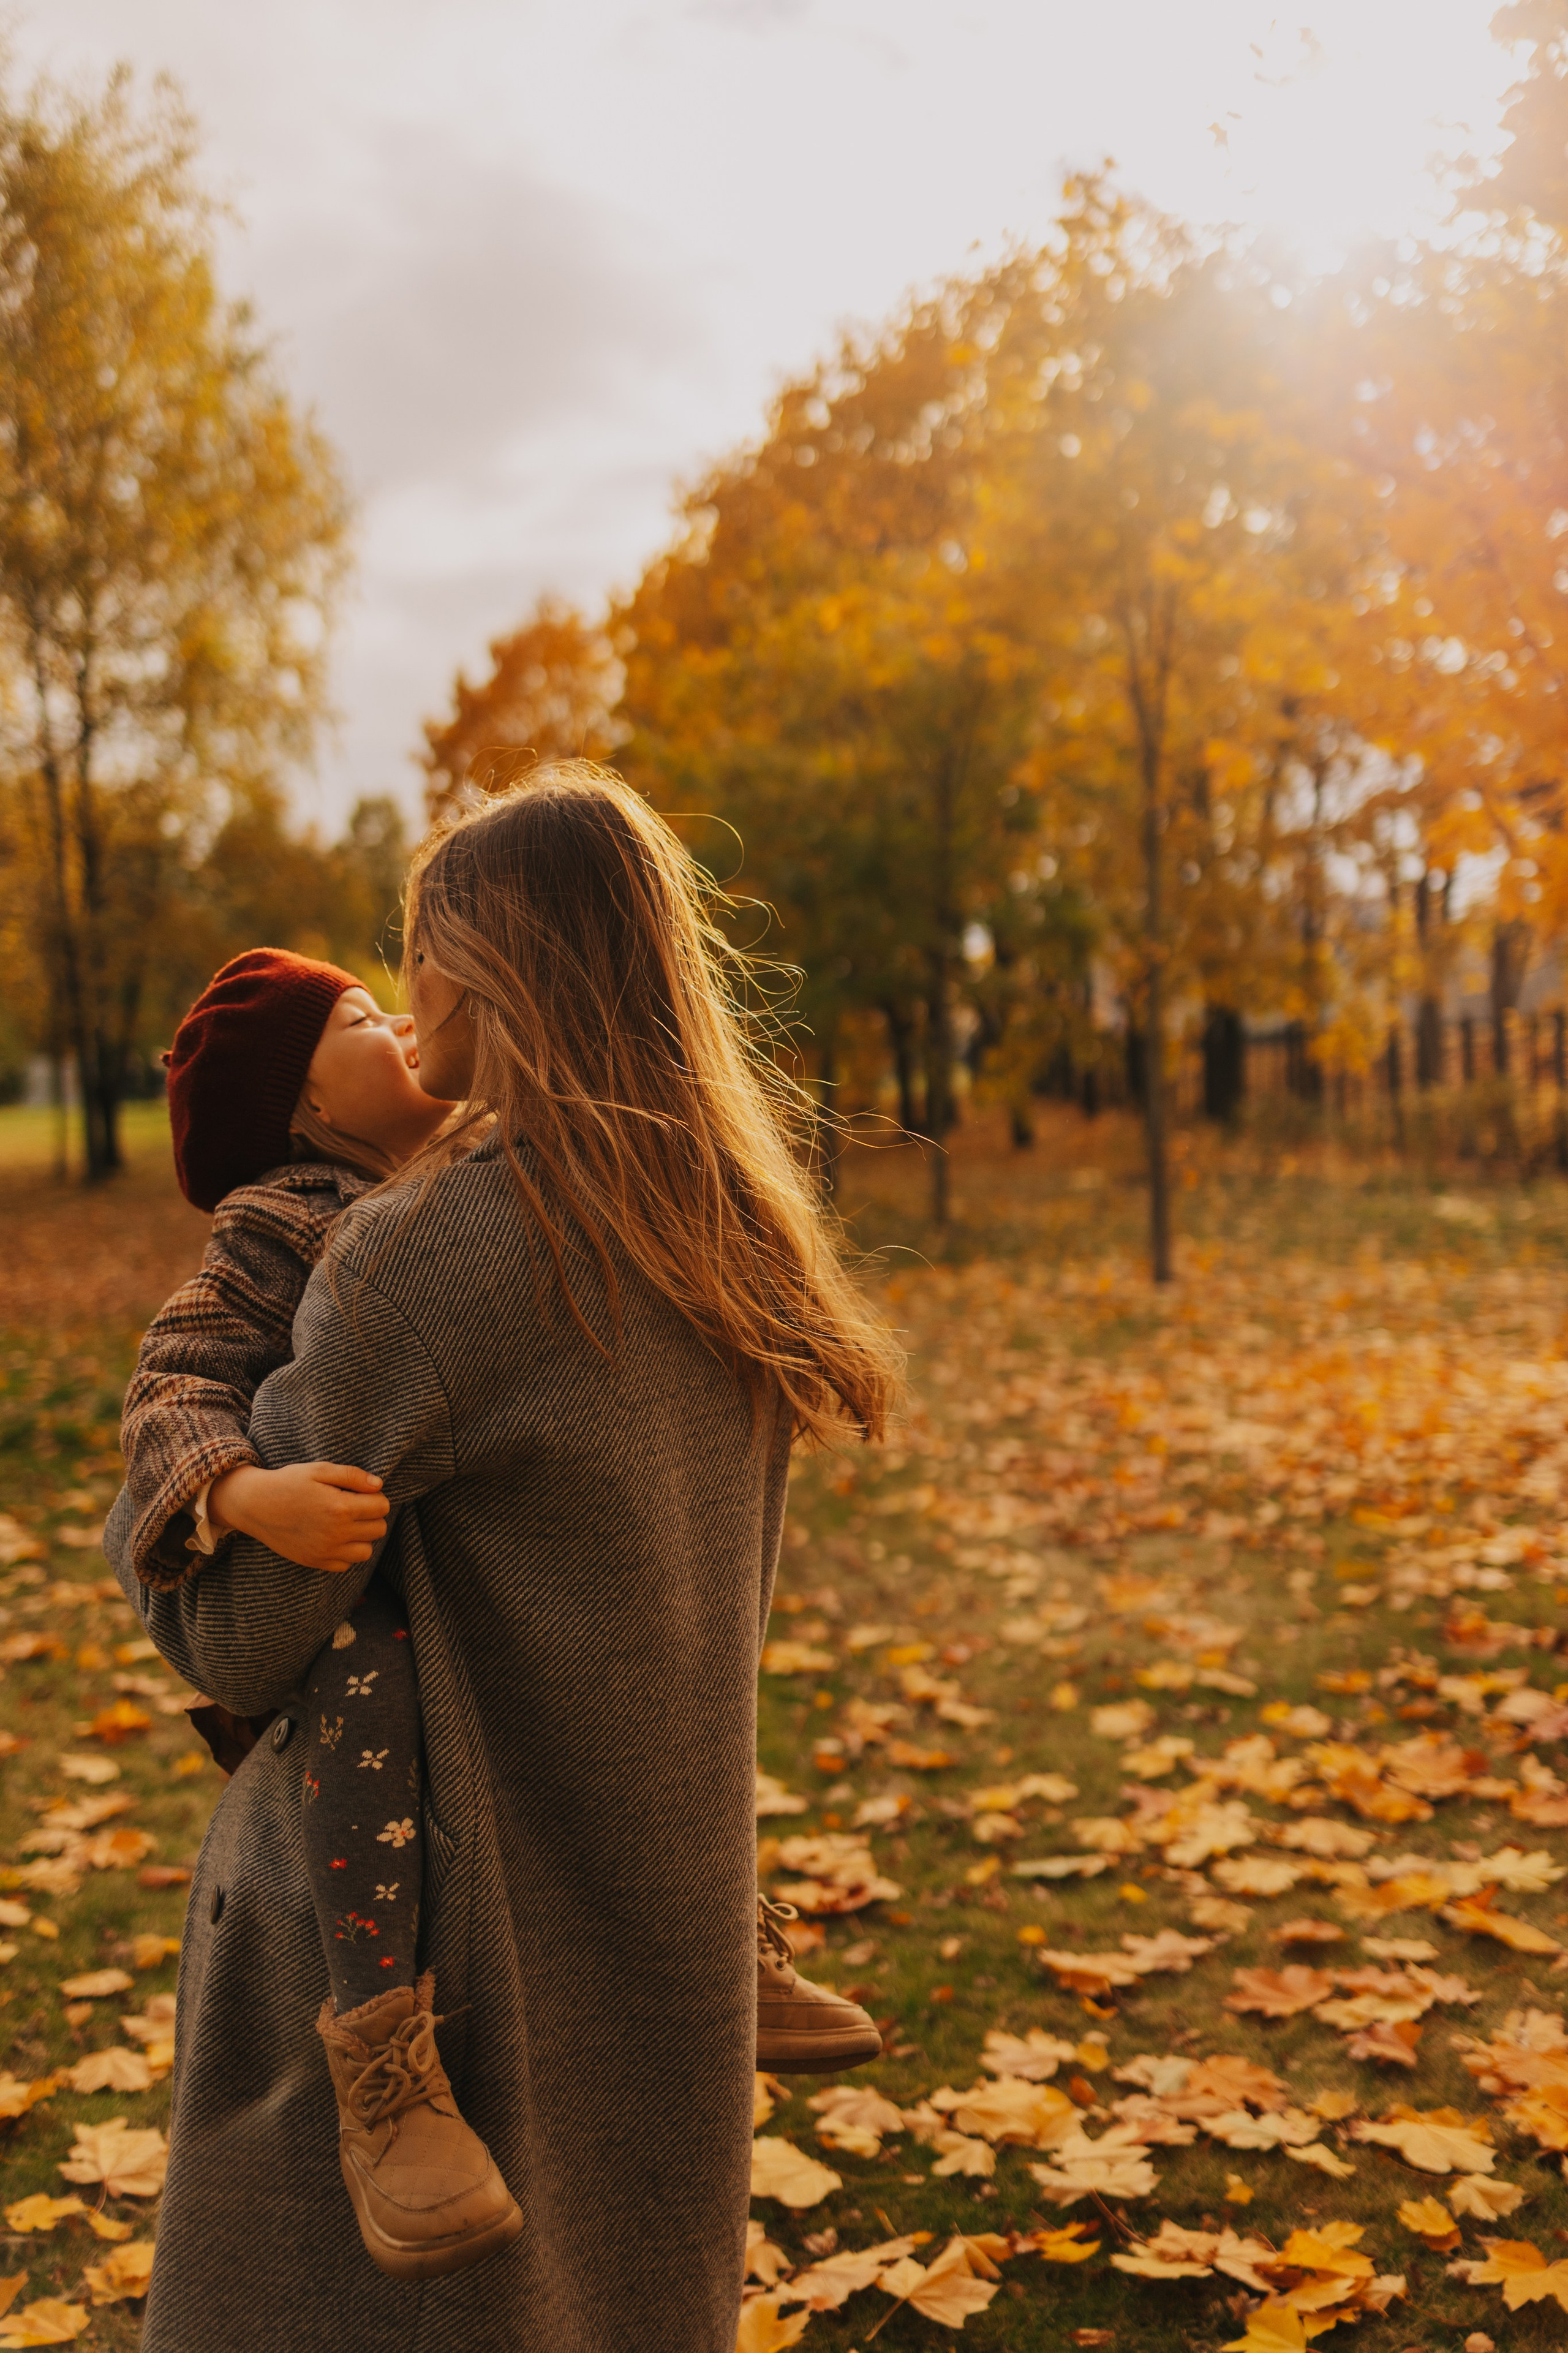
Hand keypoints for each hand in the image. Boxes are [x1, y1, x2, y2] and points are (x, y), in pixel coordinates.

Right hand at [208, 1461, 389, 1573]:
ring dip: (362, 1537)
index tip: (362, 1493)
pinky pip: (345, 1565)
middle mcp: (337, 1533)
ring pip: (366, 1551)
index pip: (382, 1507)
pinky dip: (345, 1554)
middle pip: (379, 1529)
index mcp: (341, 1507)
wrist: (255, 1505)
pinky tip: (334, 1538)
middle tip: (355, 1507)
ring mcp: (325, 1551)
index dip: (376, 1497)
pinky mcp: (315, 1562)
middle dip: (372, 1516)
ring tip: (347, 1524)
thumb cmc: (288, 1482)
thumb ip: (352, 1475)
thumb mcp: (319, 1469)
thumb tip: (378, 1485)